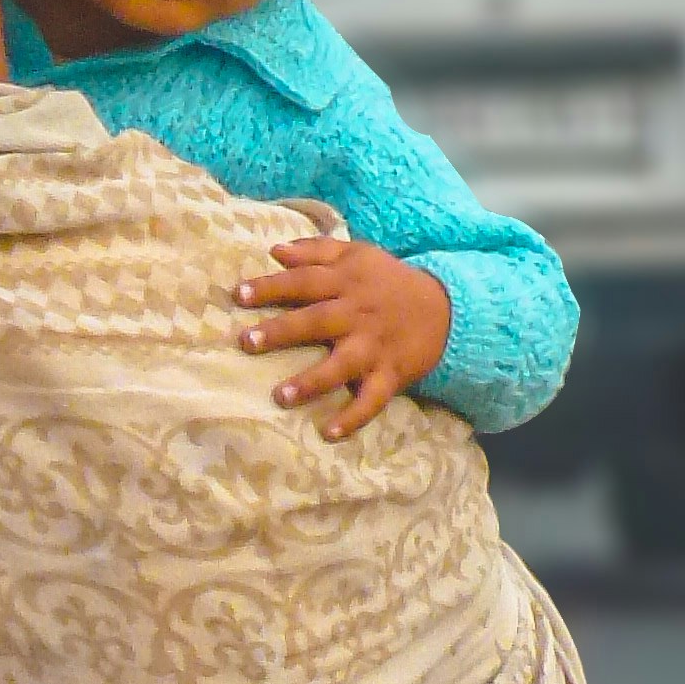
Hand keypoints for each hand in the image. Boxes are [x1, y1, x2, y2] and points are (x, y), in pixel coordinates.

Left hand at [236, 236, 452, 437]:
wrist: (446, 309)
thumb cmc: (389, 281)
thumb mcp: (358, 255)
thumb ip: (317, 250)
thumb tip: (276, 250)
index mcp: (347, 282)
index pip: (304, 281)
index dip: (272, 287)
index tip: (238, 295)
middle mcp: (358, 314)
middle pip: (317, 321)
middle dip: (281, 332)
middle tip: (246, 342)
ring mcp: (374, 347)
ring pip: (341, 365)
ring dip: (311, 381)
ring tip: (280, 397)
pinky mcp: (390, 375)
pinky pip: (372, 399)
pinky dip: (353, 417)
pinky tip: (329, 433)